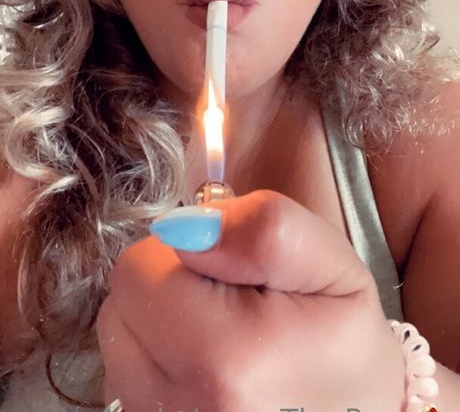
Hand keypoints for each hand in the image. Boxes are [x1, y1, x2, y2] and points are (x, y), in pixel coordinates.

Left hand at [97, 190, 404, 411]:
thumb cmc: (344, 354)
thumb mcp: (338, 272)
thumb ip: (267, 230)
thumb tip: (184, 223)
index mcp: (225, 361)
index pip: (142, 264)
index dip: (189, 250)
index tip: (238, 275)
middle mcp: (178, 406)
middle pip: (124, 297)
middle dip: (172, 283)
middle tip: (233, 306)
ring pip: (121, 330)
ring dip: (161, 320)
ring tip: (220, 339)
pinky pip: (127, 367)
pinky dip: (157, 357)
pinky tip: (203, 369)